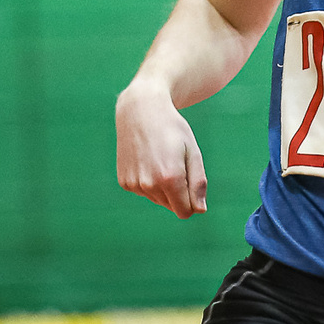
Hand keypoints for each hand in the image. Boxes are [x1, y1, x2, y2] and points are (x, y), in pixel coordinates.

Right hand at [115, 80, 206, 216]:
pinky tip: (147, 160)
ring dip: (163, 187)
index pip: (185, 212)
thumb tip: (199, 210)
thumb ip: (198, 183)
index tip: (190, 181)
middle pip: (172, 206)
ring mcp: (134, 184)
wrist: (140, 110)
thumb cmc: (172, 130)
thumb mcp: (193, 152)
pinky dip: (149, 181)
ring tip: (159, 159)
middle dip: (177, 192)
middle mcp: (150, 184)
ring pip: (158, 200)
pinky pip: (144, 192)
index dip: (191, 200)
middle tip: (174, 163)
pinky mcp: (124, 182)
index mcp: (170, 178)